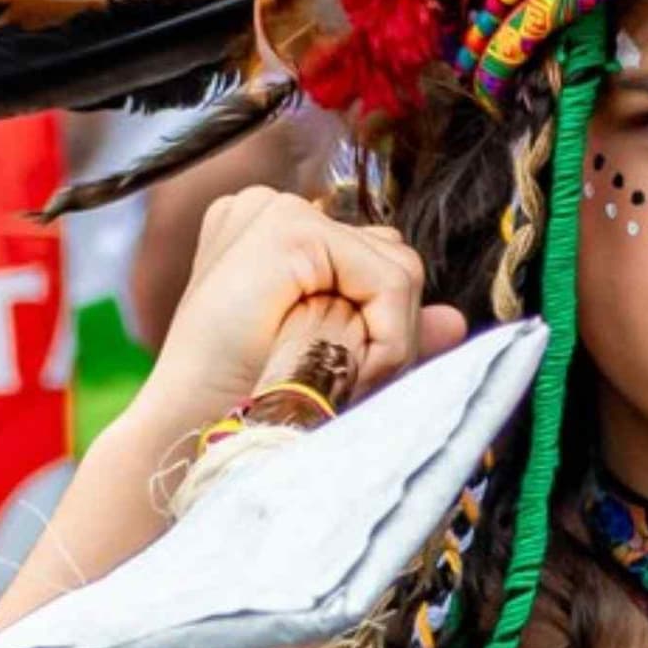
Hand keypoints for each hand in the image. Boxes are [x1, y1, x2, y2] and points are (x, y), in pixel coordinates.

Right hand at [0, 190, 466, 631]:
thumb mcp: (334, 363)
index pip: (376, 259)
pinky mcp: (288, 229)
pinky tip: (343, 373)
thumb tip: (456, 320)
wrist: (191, 438)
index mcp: (274, 231)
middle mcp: (270, 209)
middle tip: (347, 386)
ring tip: (336, 383)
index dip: (382, 326)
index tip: (347, 378)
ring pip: (399, 269)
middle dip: (391, 332)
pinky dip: (386, 338)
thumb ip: (392, 333)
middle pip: (394, 258)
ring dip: (389, 342)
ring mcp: (274, 211)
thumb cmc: (250, 407)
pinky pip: (388, 281)